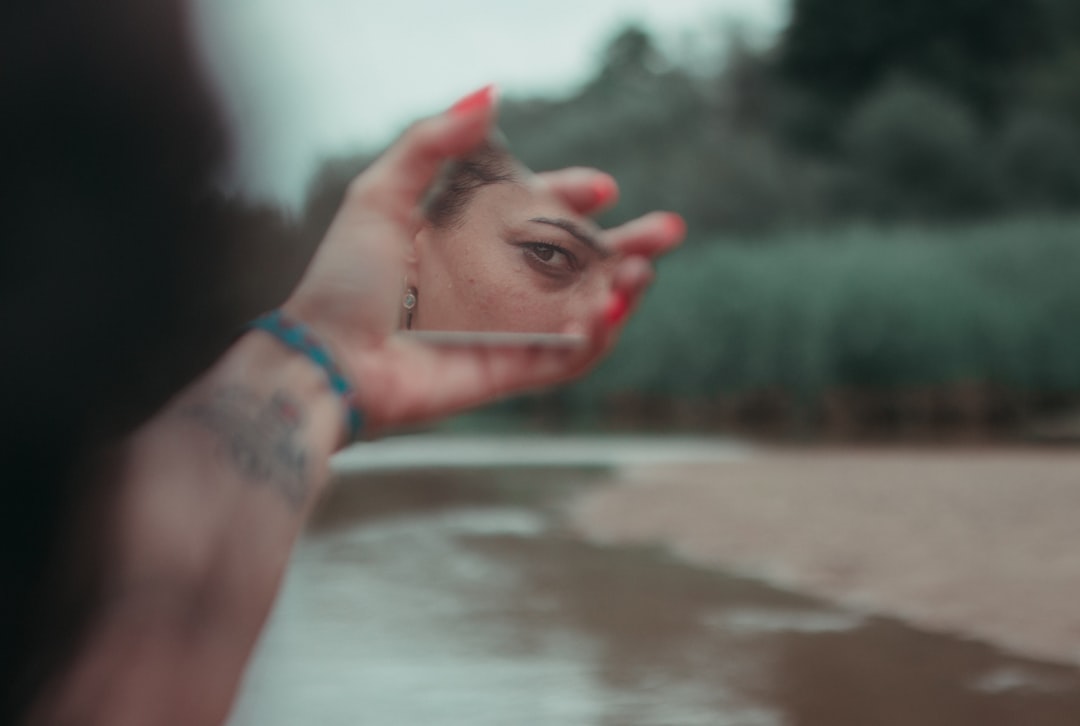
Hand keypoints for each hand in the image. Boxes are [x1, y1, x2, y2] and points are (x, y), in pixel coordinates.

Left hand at [284, 86, 684, 437]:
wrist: (325, 359)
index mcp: (467, 240)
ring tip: (642, 273)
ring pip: (581, 311)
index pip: (536, 214)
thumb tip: (491, 92)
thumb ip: (433, 142)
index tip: (604, 186)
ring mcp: (505, 332)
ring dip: (619, 292)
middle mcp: (493, 285)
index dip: (572, 196)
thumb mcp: (380, 193)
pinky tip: (607, 310)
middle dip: (626, 247)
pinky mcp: (508, 373)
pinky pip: (565, 360)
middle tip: (668, 231)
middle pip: (575, 263)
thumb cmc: (344, 279)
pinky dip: (594, 338)